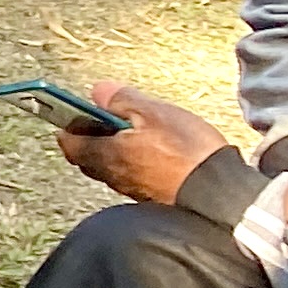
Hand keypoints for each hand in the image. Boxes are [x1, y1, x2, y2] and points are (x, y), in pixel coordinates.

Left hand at [66, 81, 224, 207]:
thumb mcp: (153, 113)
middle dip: (93, 134)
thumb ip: (121, 100)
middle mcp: (111, 176)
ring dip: (116, 146)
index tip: (78, 108)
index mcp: (103, 155)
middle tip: (110, 116)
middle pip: (87, 154)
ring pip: (111, 164)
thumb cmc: (185, 152)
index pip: (68, 140)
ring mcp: (131, 188)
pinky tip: (158, 150)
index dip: (71, 121)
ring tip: (138, 129)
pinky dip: (136, 159)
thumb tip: (98, 92)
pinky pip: (133, 173)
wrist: (218, 193)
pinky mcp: (152, 195)